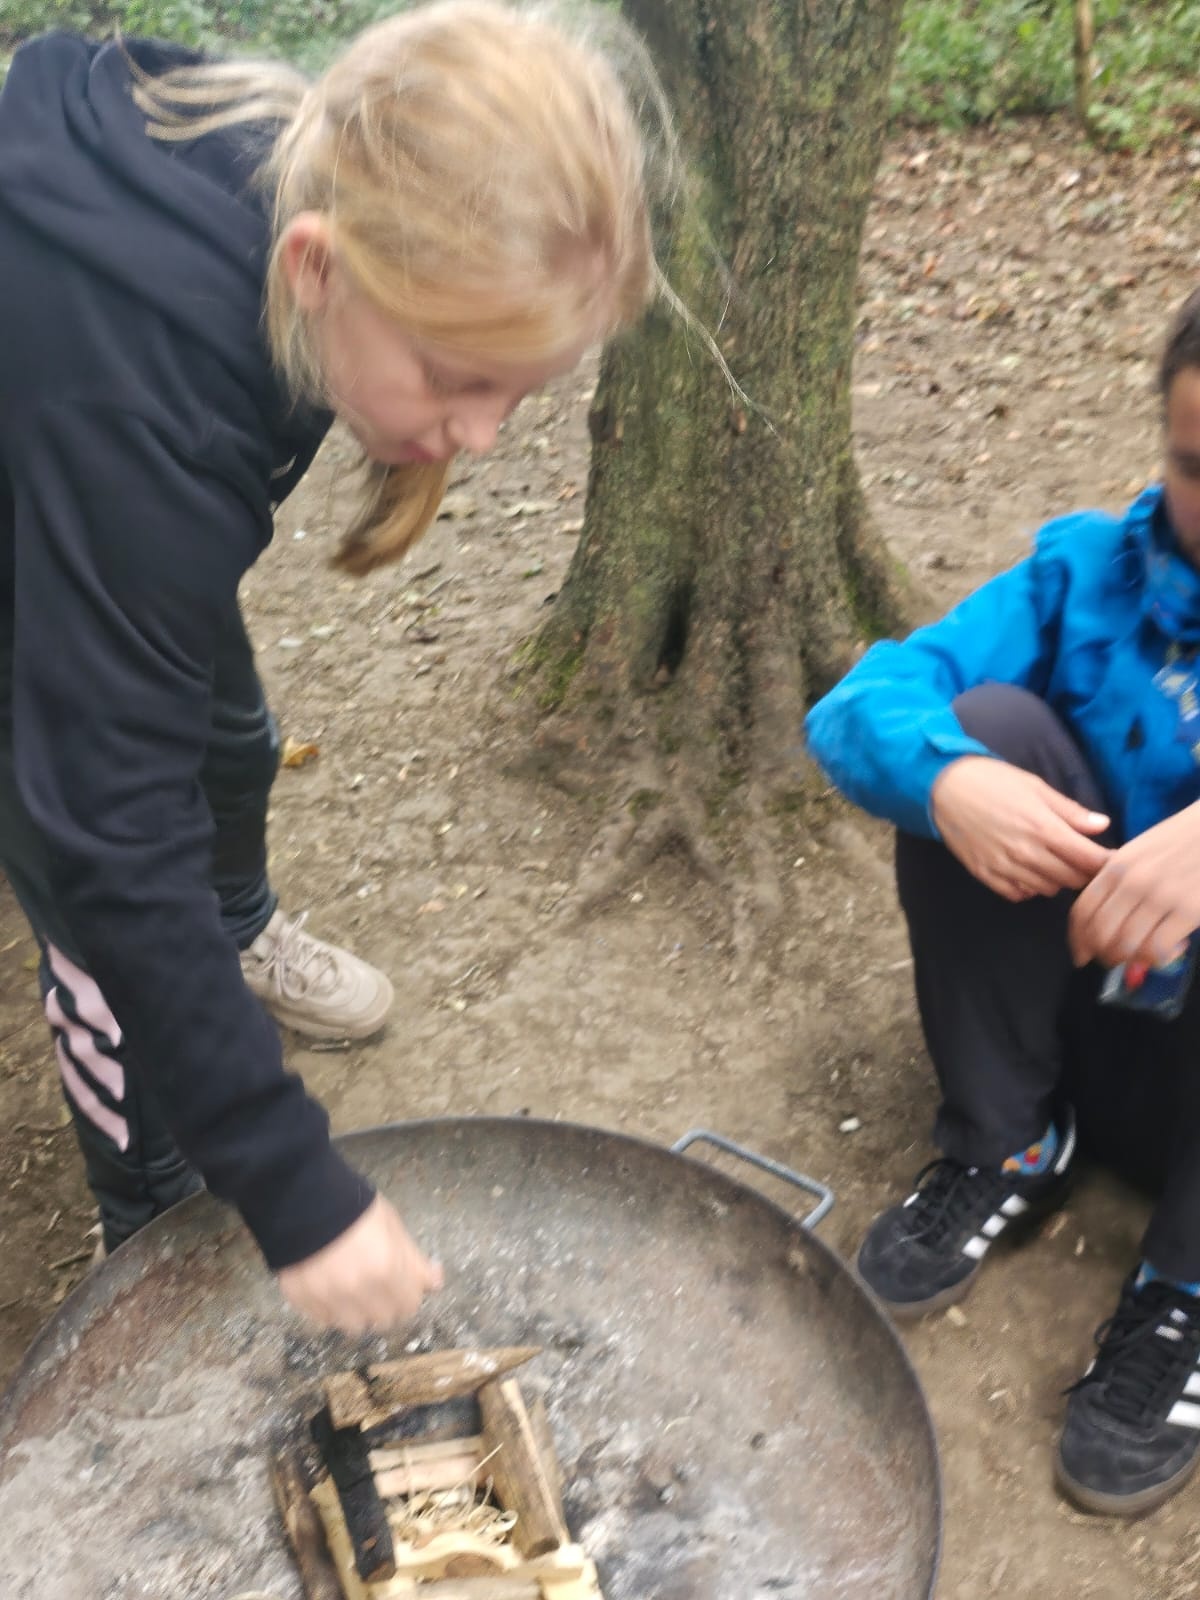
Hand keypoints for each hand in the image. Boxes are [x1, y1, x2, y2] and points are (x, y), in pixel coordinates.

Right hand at [277, 1194, 442, 1333]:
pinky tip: (329, 1288)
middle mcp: (359, 1291)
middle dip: (386, 1306)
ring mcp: (328, 1299)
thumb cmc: (355, 1208)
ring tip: (352, 1289)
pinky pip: (324, 1320)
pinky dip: (331, 1310)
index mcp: (386, 1270)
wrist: (302, 1199)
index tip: (403, 1285)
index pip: (409, 1306)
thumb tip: (434, 1283)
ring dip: (358, 1312)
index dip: (408, 1295)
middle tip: (378, 1286)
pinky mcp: (302, 1301)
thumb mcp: (392, 1225)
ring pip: (354, 1327)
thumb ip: (414, 1259)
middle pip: (384, 1320)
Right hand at [930, 755, 1109, 901]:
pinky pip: (1020, 895)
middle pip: (1073, 879)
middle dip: (1085, 871)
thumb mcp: (1036, 787)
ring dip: (1058, 879)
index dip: (1107, 862)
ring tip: (1055, 862)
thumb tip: (1102, 825)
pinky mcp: (986, 875)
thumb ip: (1070, 811)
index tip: (1112, 858)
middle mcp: (1026, 853)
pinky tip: (1029, 871)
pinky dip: (1030, 887)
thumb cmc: (993, 781)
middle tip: (1084, 859)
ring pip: (1049, 889)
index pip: (1090, 860)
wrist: (944, 788)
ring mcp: (1005, 868)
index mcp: (1044, 828)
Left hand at [1070, 801, 1199, 969]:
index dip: (1077, 939)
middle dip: (1101, 954)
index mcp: (1116, 866)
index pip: (1082, 910)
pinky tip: (1166, 951)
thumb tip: (1100, 915)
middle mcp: (1133, 881)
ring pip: (1126, 945)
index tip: (1081, 953)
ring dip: (1128, 960)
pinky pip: (1158, 948)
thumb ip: (1117, 878)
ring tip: (1138, 958)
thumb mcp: (1139, 850)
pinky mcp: (1189, 910)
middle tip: (1111, 961)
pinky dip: (1156, 958)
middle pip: (1100, 932)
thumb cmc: (1182, 840)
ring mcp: (1161, 896)